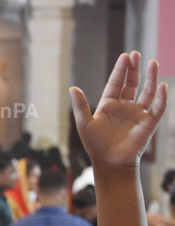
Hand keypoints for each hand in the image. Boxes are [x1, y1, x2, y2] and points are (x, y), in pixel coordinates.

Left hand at [70, 52, 167, 171]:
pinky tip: (161, 85)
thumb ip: (80, 106)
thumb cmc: (95, 145)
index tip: (124, 56)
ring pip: (147, 92)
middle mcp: (125, 106)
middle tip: (136, 54)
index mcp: (109, 105)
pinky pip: (157, 107)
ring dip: (151, 78)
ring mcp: (137, 114)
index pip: (116, 83)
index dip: (120, 70)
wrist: (109, 163)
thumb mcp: (84, 123)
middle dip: (134, 69)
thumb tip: (72, 88)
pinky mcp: (148, 123)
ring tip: (153, 63)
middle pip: (132, 83)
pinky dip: (161, 97)